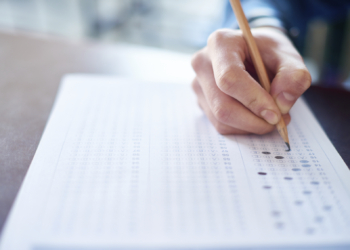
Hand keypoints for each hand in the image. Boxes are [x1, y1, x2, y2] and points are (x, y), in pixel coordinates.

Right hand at [191, 27, 310, 134]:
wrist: (252, 52)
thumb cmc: (268, 52)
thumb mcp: (288, 55)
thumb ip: (294, 75)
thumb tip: (282, 104)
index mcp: (220, 43)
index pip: (229, 78)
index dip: (253, 100)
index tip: (275, 114)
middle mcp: (202, 64)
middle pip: (222, 105)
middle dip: (253, 120)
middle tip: (278, 121)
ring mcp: (198, 84)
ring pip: (221, 120)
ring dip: (250, 126)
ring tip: (270, 116)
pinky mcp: (201, 101)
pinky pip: (220, 125)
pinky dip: (243, 127)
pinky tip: (256, 116)